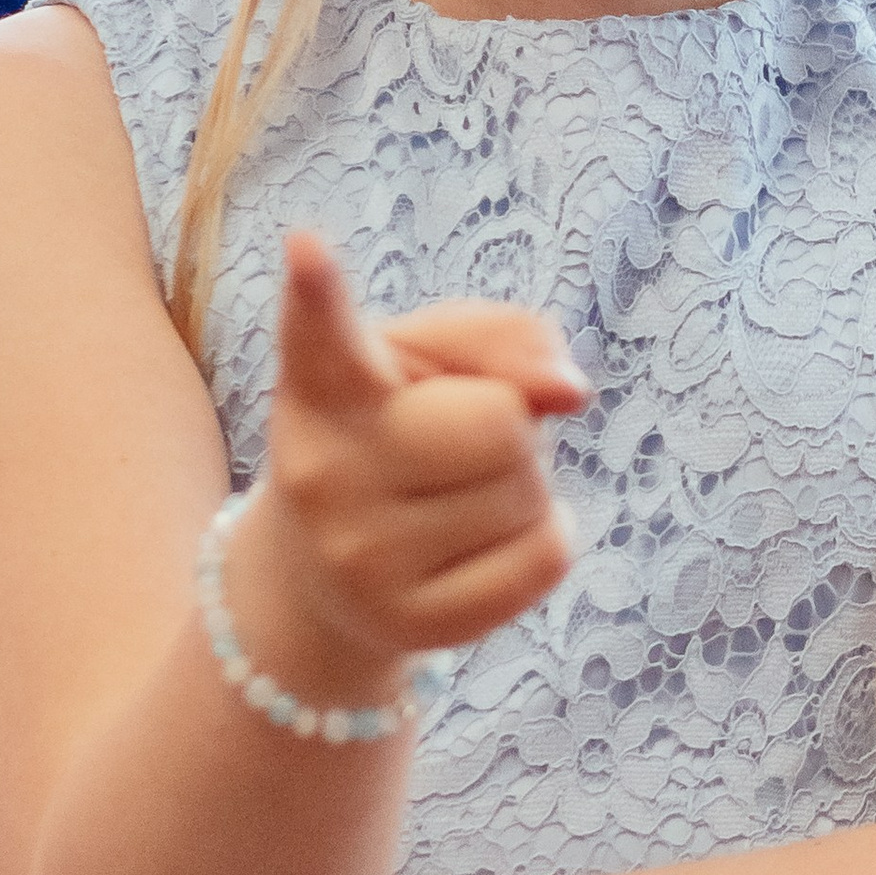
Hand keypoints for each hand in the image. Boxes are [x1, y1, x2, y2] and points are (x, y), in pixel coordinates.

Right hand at [231, 232, 587, 702]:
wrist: (325, 575)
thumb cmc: (394, 432)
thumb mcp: (429, 360)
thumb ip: (502, 338)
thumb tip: (568, 391)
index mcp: (322, 388)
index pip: (321, 335)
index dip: (318, 292)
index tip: (308, 248)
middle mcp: (324, 472)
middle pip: (501, 423)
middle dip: (505, 424)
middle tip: (453, 444)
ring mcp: (362, 560)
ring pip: (529, 494)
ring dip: (519, 485)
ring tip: (453, 496)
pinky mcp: (414, 626)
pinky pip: (546, 558)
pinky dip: (541, 541)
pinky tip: (481, 544)